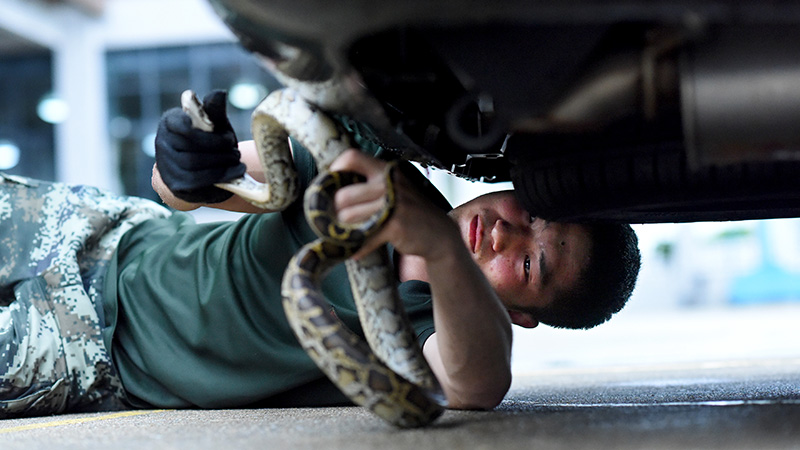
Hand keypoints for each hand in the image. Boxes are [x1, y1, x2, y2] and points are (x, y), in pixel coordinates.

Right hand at [154, 90, 245, 202]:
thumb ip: (215, 111)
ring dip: (221, 163)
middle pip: (189, 147)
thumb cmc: (209, 140)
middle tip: (236, 150)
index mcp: (170, 123)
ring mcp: (166, 166)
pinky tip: (236, 172)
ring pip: (193, 165)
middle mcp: (162, 144)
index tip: (226, 136)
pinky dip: (220, 176)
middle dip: (218, 149)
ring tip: (237, 160)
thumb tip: (220, 93)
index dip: (202, 131)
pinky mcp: (176, 185)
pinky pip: (197, 182)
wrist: (201, 169)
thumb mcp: (214, 124)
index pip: (180, 124)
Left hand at [329, 150, 461, 260]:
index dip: (335, 169)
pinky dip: (357, 247)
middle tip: (339, 219)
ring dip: (344, 229)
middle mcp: (388, 184)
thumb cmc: (410, 210)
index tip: (331, 185)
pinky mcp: (394, 226)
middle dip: (336, 211)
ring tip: (348, 234)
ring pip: (349, 217)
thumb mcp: (395, 187)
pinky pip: (363, 238)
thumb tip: (334, 190)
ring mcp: (392, 205)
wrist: (439, 233)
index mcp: (386, 170)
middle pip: (343, 195)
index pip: (352, 157)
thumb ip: (371, 183)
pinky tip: (356, 250)